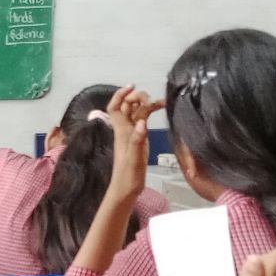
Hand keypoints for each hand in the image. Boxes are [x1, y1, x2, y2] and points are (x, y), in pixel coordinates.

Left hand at [102, 85, 160, 204]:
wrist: (126, 189)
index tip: (132, 86)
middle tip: (150, 99)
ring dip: (145, 104)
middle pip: (126, 106)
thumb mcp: (133, 159)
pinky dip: (150, 113)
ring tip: (160, 101)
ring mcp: (132, 134)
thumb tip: (142, 122)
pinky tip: (160, 111)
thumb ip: (137, 141)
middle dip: (136, 97)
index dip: (120, 94)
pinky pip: (143, 121)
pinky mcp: (139, 140)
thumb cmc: (128, 176)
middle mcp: (125, 130)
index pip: (114, 107)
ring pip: (136, 112)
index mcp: (121, 132)